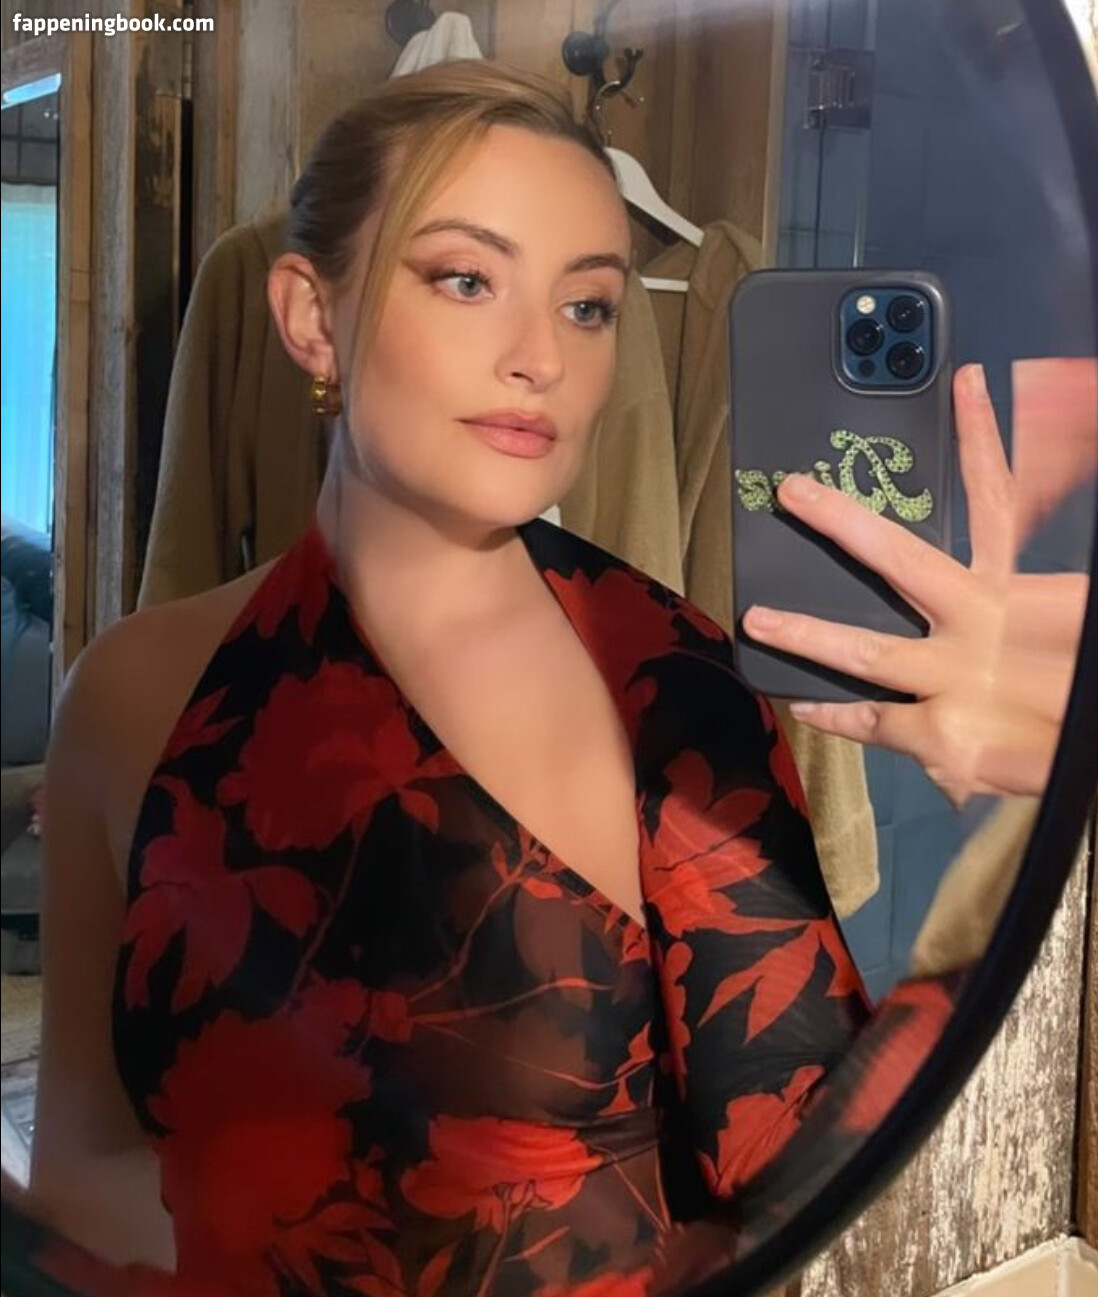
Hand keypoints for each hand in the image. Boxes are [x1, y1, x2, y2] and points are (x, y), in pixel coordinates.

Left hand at [742, 363, 1089, 806]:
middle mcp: (989, 625)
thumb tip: (1006, 531)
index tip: (967, 384)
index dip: (981, 437)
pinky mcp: (943, 738)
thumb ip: (1029, 592)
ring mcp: (960, 680)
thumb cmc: (1075, 691)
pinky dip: (834, 716)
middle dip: (843, 522)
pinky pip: (871, 722)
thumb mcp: (1064, 624)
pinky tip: (803, 705)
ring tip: (758, 620)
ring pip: (865, 650)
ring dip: (806, 633)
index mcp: (1027, 592)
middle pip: (904, 559)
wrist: (1095, 755)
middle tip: (795, 490)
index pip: (999, 499)